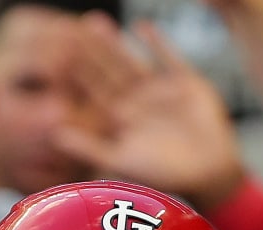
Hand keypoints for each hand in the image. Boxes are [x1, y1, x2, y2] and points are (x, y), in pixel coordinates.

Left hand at [53, 16, 246, 208]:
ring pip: (131, 60)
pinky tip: (141, 25)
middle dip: (90, 53)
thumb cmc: (164, 173)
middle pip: (107, 72)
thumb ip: (88, 146)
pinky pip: (167, 57)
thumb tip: (54, 135)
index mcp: (119, 120)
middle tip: (69, 30)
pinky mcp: (183, 81)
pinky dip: (156, 42)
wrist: (208, 170)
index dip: (76, 76)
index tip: (56, 57)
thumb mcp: (121, 159)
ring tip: (96, 22)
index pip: (93, 93)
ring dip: (114, 44)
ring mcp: (158, 90)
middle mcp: (136, 102)